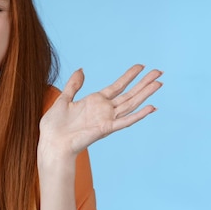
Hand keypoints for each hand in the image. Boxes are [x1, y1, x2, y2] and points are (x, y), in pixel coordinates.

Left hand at [39, 64, 162, 158]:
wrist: (51, 143)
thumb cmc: (55, 126)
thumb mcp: (64, 99)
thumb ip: (74, 85)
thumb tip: (81, 70)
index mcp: (95, 102)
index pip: (118, 86)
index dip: (129, 76)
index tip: (141, 66)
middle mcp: (104, 110)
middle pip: (129, 94)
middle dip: (144, 83)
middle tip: (159, 72)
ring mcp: (107, 119)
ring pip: (131, 104)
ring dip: (145, 94)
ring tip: (158, 83)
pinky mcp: (106, 129)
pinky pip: (126, 121)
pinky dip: (139, 115)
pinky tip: (151, 108)